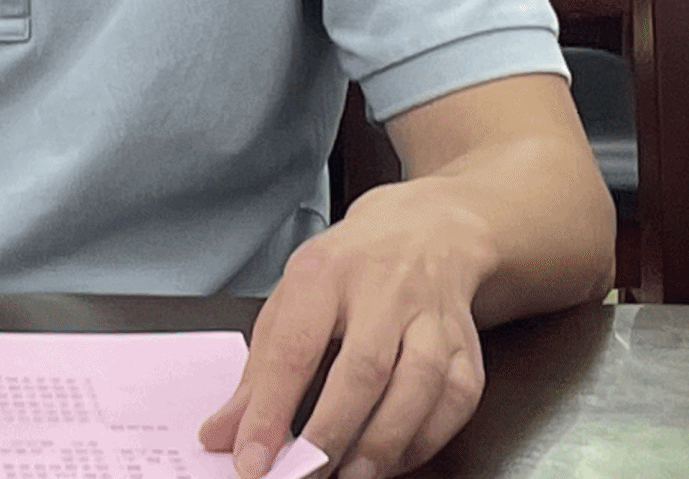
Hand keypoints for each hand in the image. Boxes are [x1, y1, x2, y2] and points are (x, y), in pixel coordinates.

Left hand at [198, 181, 491, 478]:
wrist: (424, 233)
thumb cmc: (348, 272)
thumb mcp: (290, 301)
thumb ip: (258, 373)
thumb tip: (222, 435)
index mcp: (325, 274)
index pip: (294, 348)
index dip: (271, 410)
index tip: (252, 458)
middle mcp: (383, 292)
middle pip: (362, 369)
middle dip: (330, 431)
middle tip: (303, 473)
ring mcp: (431, 320)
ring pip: (418, 385)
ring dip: (383, 442)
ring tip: (349, 475)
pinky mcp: (467, 349)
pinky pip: (454, 402)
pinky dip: (423, 441)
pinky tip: (393, 458)